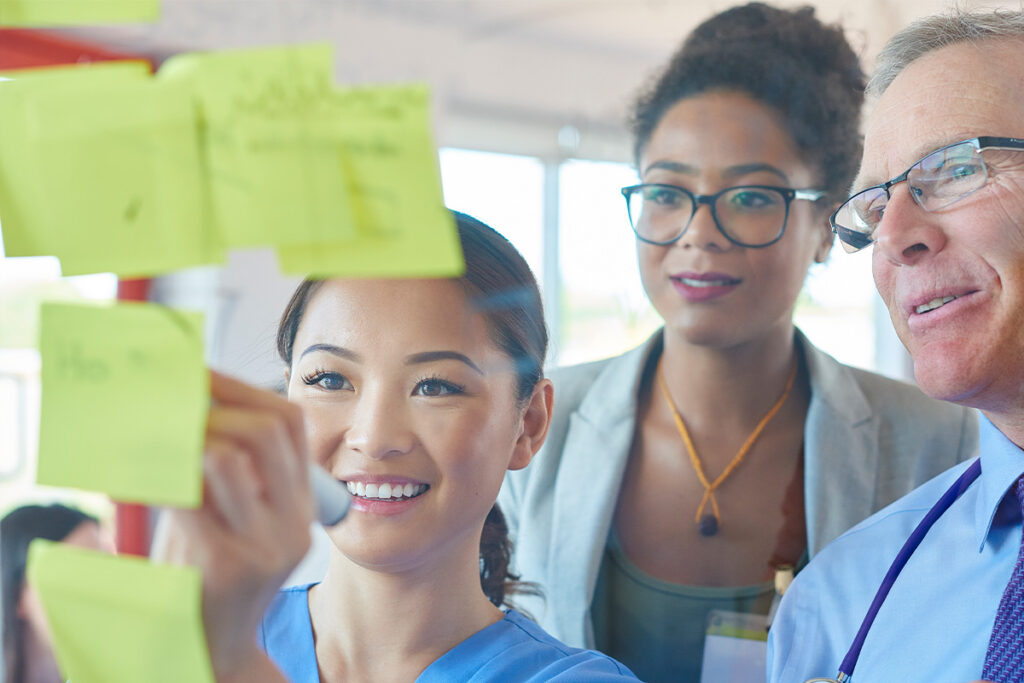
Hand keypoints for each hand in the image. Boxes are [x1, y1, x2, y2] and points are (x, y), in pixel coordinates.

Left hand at [153, 371, 312, 680]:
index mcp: (301, 504)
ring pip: (229, 457)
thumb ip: (223, 466)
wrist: (209, 649)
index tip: (199, 374)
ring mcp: (265, 546)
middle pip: (267, 431)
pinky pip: (190, 498)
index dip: (243, 388)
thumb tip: (186, 400)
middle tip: (174, 411)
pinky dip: (161, 477)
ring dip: (185, 442)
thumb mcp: (231, 516)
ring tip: (160, 452)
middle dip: (214, 408)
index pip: (291, 422)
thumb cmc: (208, 576)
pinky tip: (144, 481)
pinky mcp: (227, 565)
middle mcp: (293, 523)